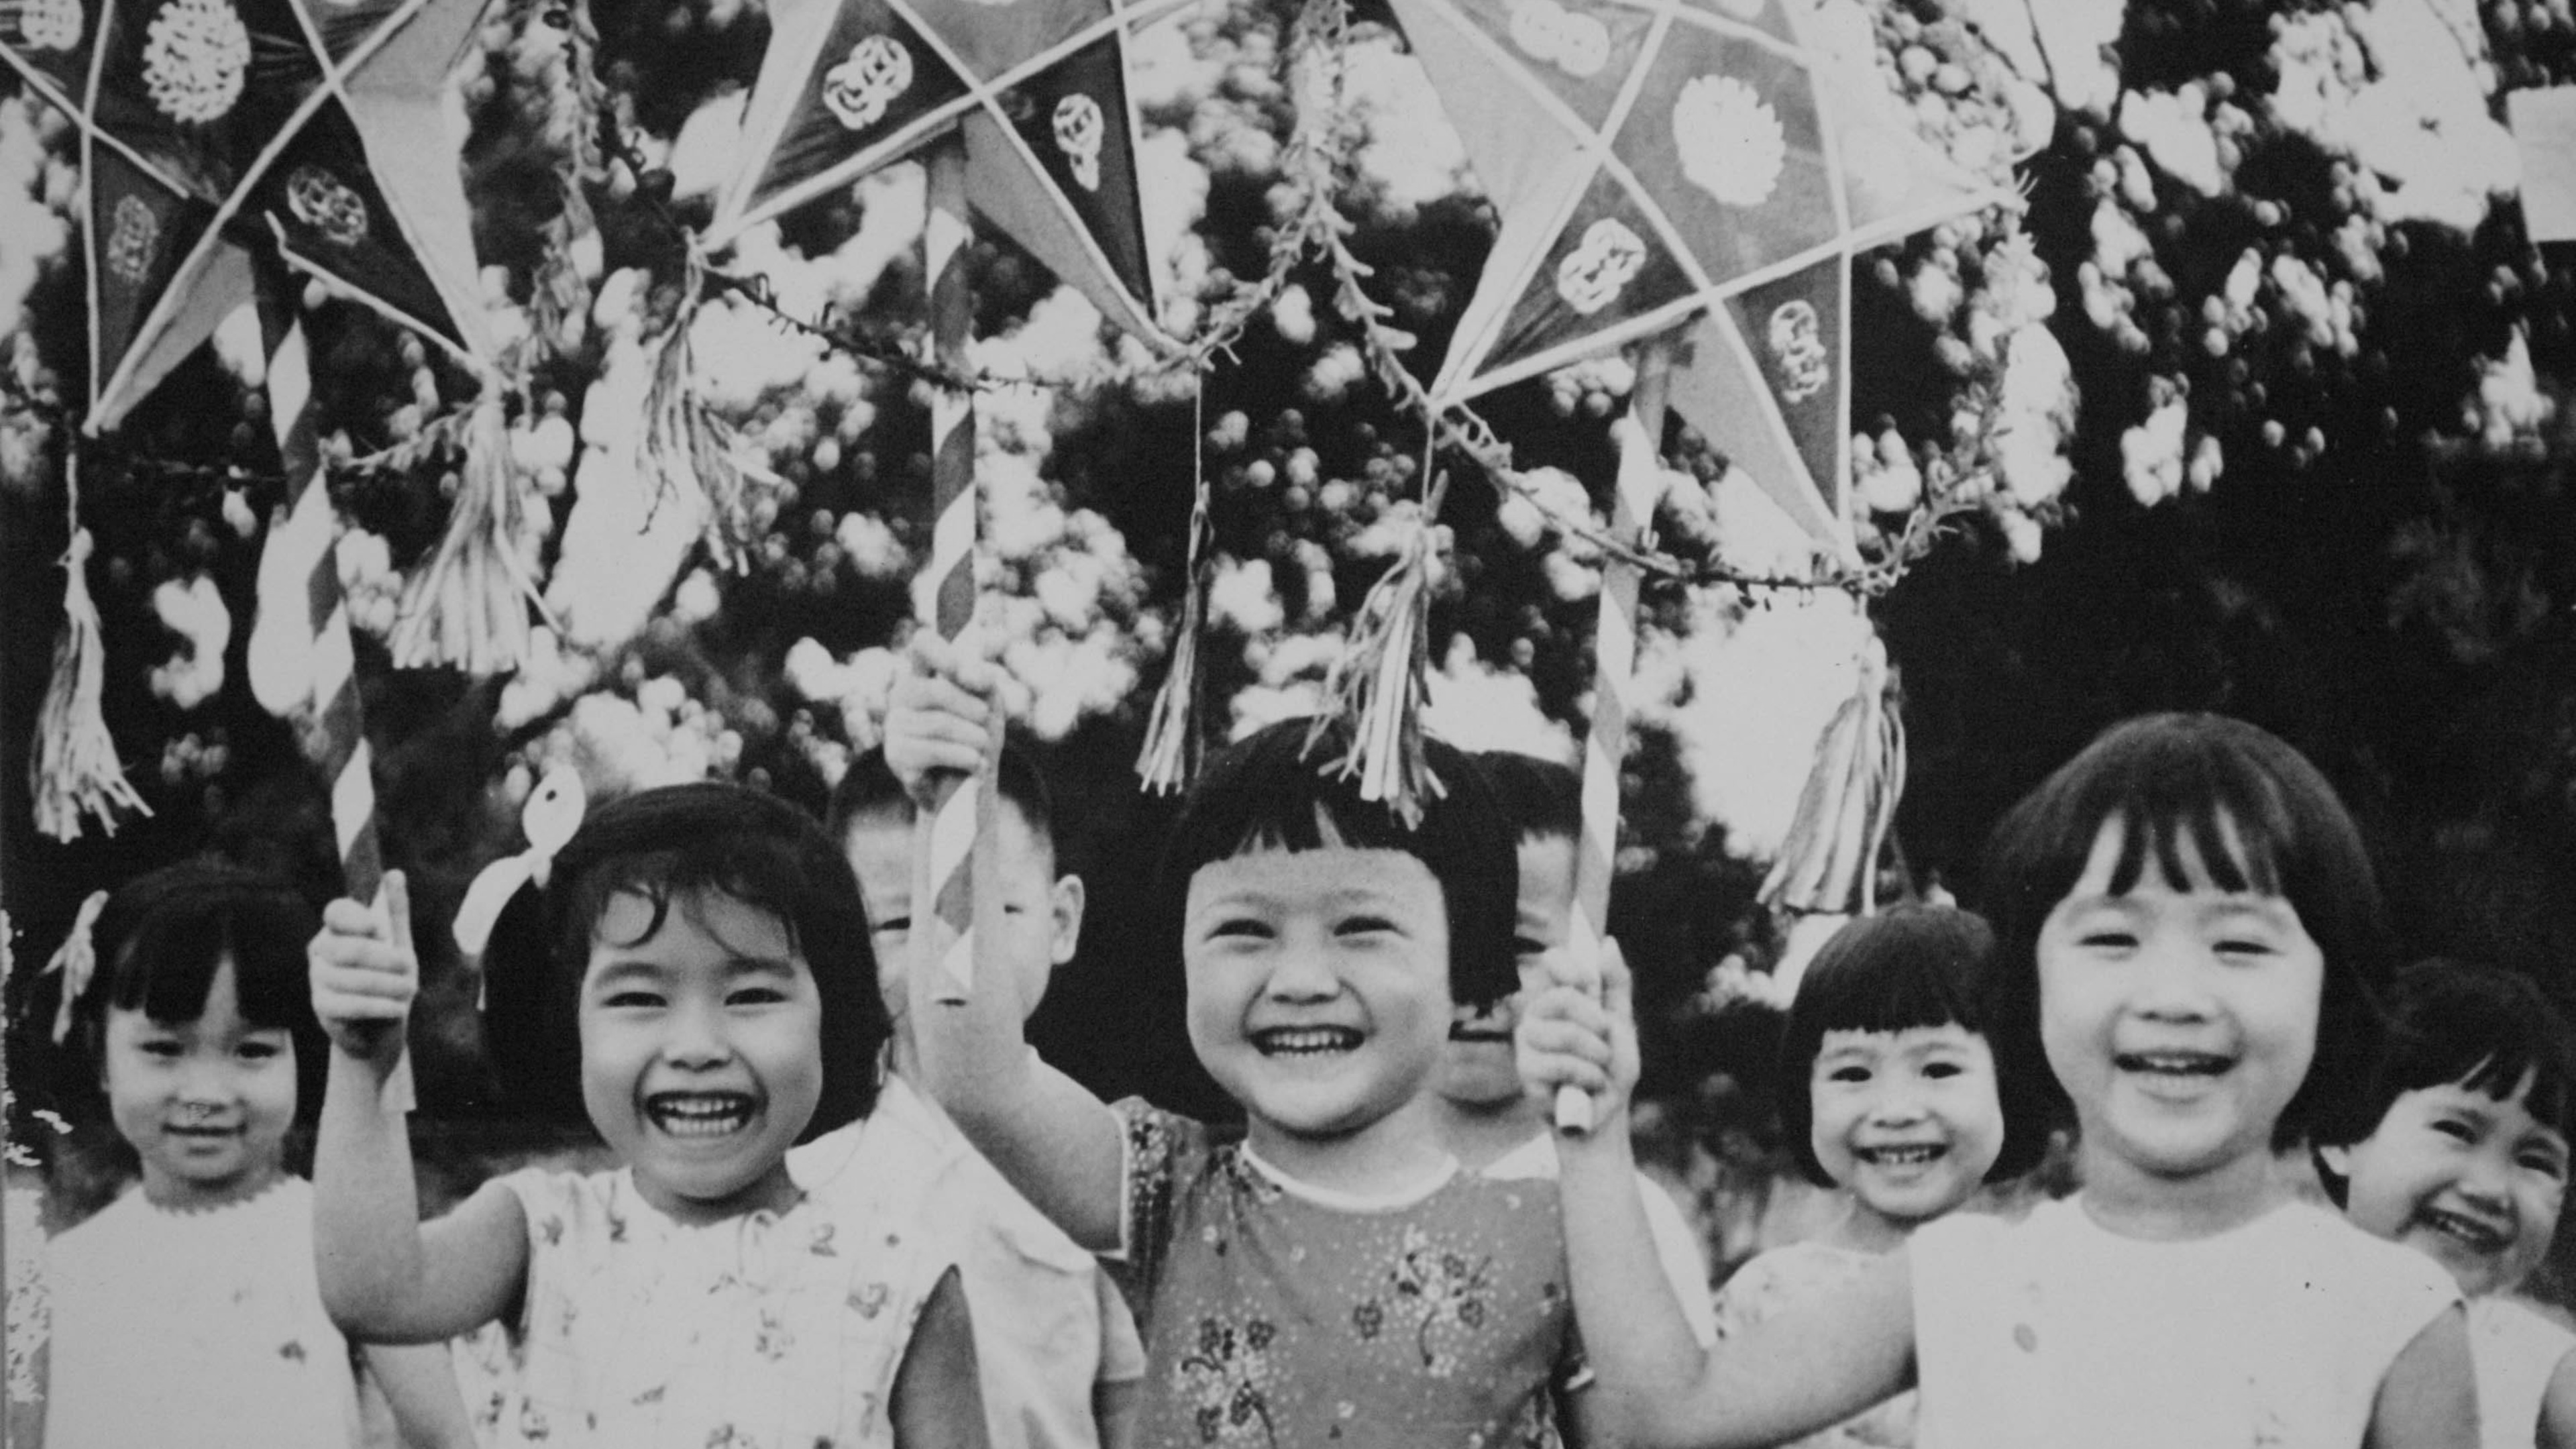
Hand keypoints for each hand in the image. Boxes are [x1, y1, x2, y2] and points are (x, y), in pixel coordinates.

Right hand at [310, 871, 416, 1069]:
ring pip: (350, 977)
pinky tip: (397, 1009)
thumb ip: (395, 912)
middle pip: (347, 947)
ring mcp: (318, 978)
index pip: (337, 912)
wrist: (381, 1027)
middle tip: (410, 967)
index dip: (357, 918)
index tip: (380, 930)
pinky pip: (348, 1004)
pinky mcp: (322, 1006)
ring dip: (387, 985)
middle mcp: (322, 950)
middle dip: (385, 959)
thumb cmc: (390, 978)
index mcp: (339, 928)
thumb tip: (394, 873)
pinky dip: (378, 1006)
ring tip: (410, 989)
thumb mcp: (399, 944)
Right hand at [884, 633, 1001, 806]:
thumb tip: (971, 674)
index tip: (968, 675)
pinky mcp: (896, 757)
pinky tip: (975, 763)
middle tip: (986, 720)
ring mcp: (894, 727)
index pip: (923, 644)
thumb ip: (982, 681)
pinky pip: (933, 751)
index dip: (944, 652)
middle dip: (970, 708)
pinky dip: (963, 757)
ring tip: (983, 747)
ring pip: (938, 724)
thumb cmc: (975, 736)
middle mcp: (901, 696)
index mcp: (923, 674)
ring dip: (973, 737)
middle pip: (934, 690)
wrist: (967, 785)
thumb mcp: (988, 702)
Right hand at [1518, 937, 1638, 1123]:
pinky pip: (1562, 1063)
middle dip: (1597, 1024)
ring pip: (1566, 1033)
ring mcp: (1528, 1043)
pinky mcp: (1526, 1071)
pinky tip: (1588, 1086)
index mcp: (1558, 998)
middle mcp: (1537, 1015)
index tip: (1588, 986)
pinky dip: (1589, 1076)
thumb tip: (1608, 942)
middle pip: (1565, 997)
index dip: (1572, 967)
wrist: (1606, 1113)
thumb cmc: (1610, 1068)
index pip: (1554, 961)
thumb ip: (1615, 984)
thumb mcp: (1620, 1024)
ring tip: (1598, 1070)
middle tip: (1604, 1045)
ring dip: (1597, 1057)